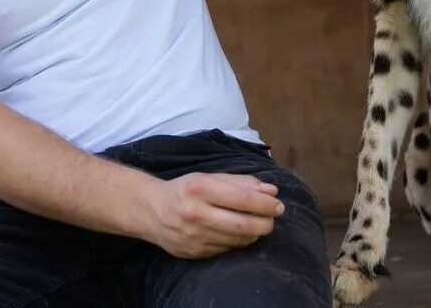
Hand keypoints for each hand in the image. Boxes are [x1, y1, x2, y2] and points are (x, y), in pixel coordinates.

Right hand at [142, 172, 284, 258]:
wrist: (152, 211)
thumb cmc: (185, 190)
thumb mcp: (209, 178)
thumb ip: (241, 182)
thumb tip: (271, 190)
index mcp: (200, 189)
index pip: (243, 198)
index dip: (266, 203)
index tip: (278, 204)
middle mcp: (196, 214)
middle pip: (244, 224)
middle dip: (266, 222)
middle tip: (273, 217)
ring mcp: (195, 236)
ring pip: (239, 239)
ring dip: (256, 232)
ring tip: (259, 223)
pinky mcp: (196, 252)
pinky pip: (228, 248)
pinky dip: (240, 240)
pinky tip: (241, 232)